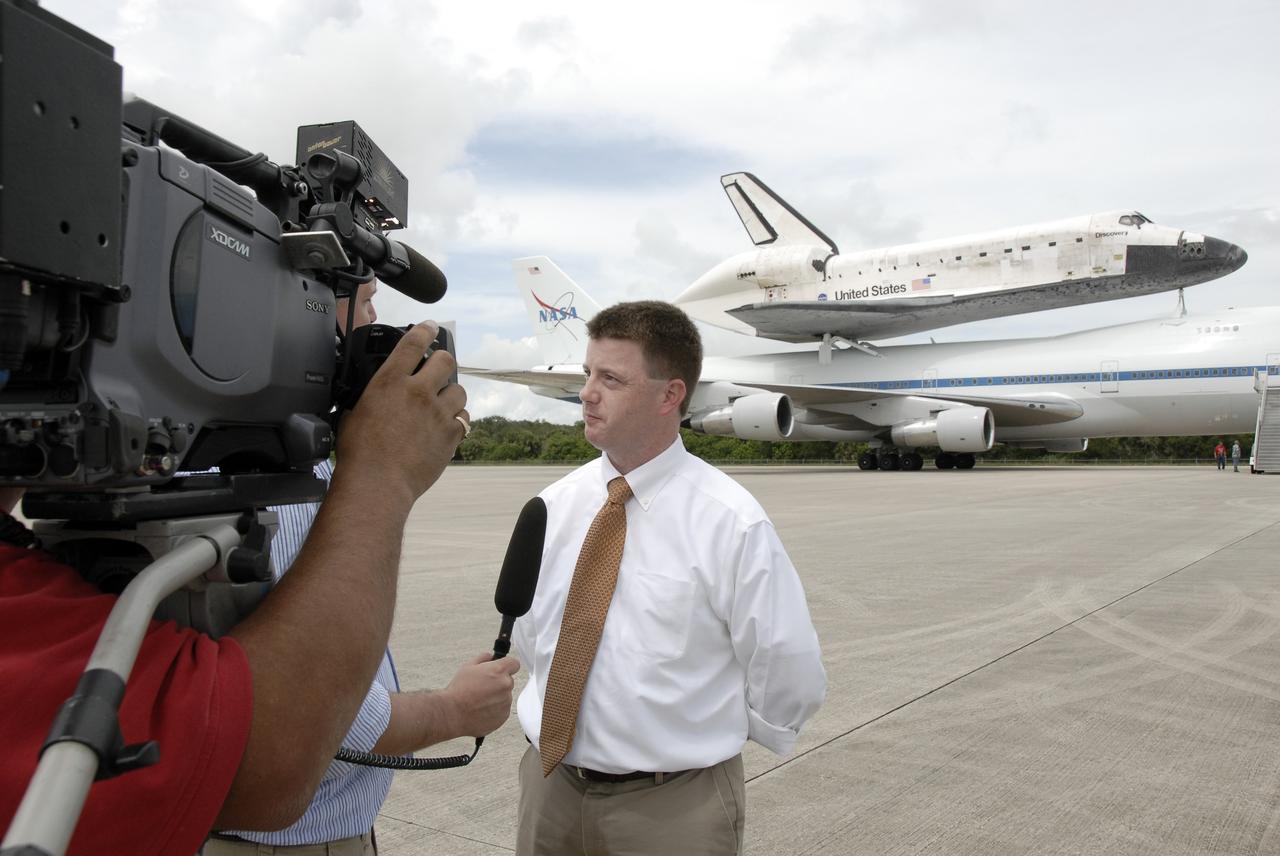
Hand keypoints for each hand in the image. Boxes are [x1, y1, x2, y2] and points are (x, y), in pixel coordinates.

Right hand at [335, 321, 468, 505]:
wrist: (377, 483)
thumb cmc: (359, 454)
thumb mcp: (355, 413)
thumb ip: (371, 397)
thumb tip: (375, 396)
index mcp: (390, 382)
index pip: (413, 343)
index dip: (426, 330)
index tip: (431, 328)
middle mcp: (417, 392)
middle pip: (445, 361)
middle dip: (443, 362)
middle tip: (438, 370)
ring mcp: (437, 413)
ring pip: (459, 391)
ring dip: (451, 395)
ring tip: (441, 404)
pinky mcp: (450, 435)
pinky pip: (464, 419)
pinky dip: (457, 420)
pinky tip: (447, 426)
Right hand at [441, 653, 521, 737]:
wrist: (453, 714)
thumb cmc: (459, 691)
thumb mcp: (468, 667)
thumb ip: (483, 658)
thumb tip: (489, 656)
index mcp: (499, 670)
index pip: (514, 663)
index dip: (507, 665)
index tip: (502, 669)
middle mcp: (506, 685)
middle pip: (508, 680)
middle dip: (499, 682)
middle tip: (483, 686)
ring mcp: (506, 701)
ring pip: (505, 696)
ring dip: (497, 696)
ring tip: (479, 700)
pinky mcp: (504, 716)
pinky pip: (503, 709)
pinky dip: (495, 709)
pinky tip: (481, 709)